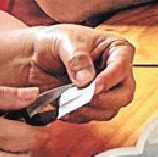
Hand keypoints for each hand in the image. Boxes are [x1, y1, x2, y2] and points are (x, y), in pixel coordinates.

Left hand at [16, 25, 136, 121]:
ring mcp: (105, 89)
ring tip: (68, 104)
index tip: (93, 87)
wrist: (34, 55)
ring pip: (110, 109)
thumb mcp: (64, 41)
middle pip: (123, 94)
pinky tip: (63, 109)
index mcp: (117, 49)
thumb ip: (76, 58)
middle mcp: (115, 71)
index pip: (122, 67)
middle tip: (81, 99)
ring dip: (89, 111)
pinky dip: (78, 116)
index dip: (109, 79)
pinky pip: (92, 116)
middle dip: (102, 100)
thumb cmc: (53, 40)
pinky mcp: (92, 103)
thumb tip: (86, 79)